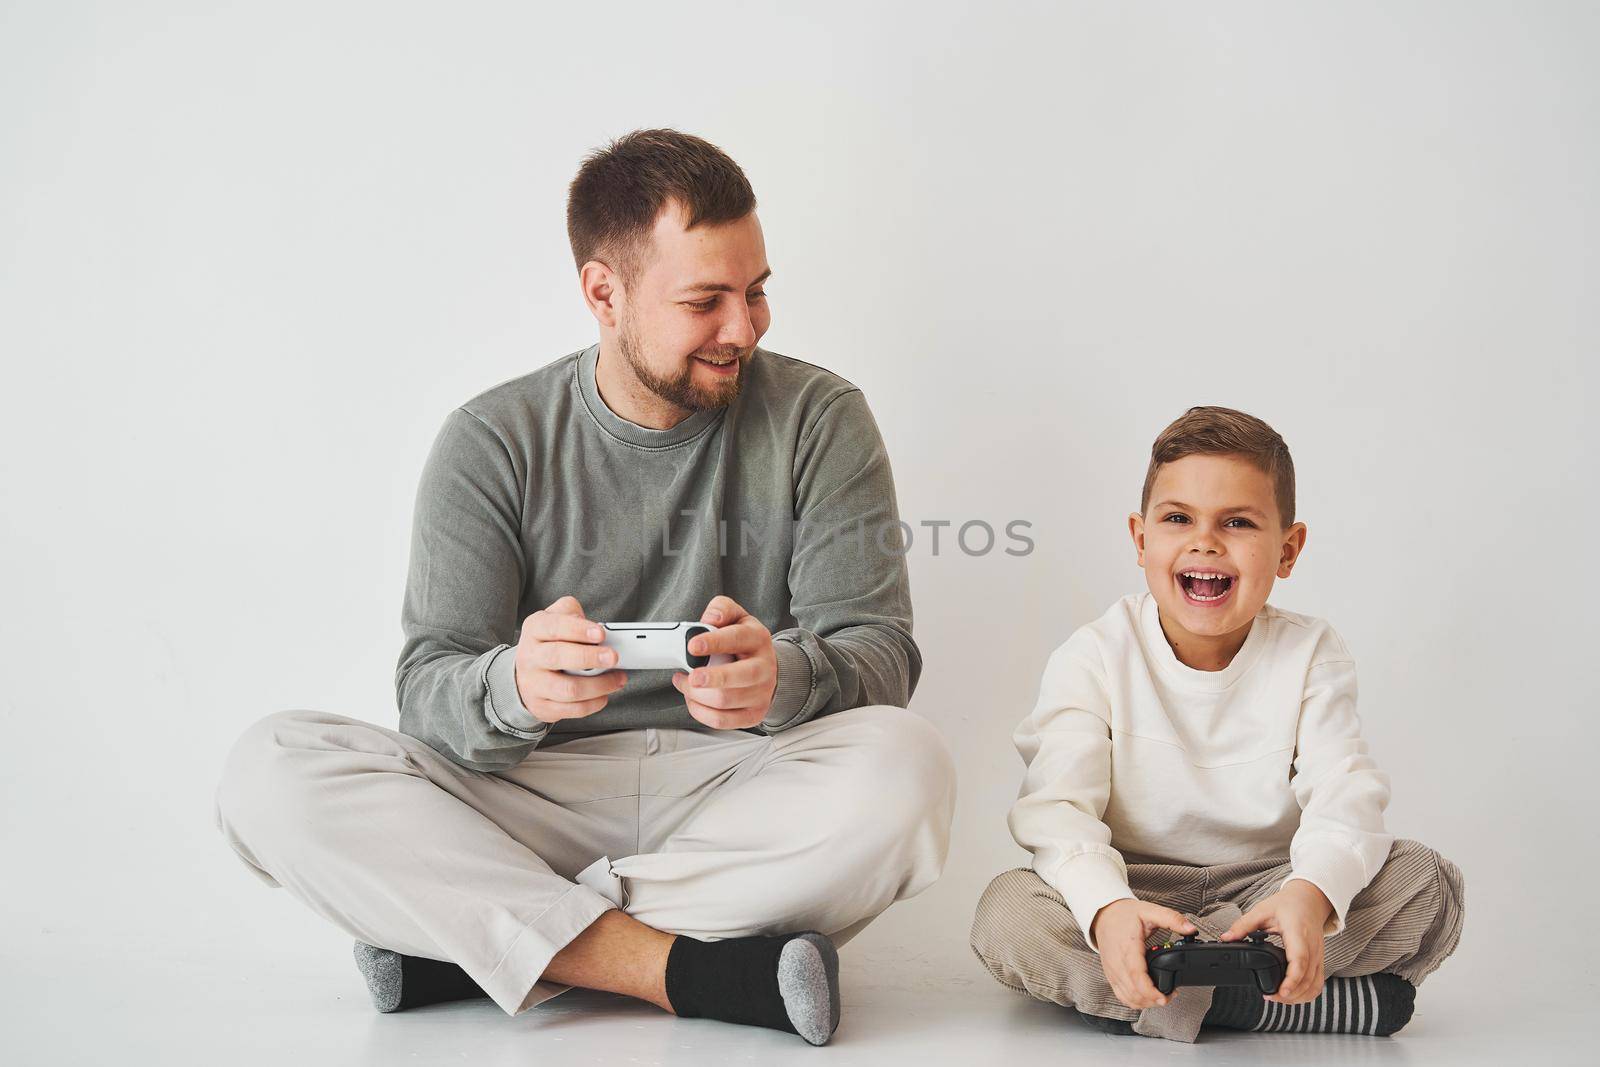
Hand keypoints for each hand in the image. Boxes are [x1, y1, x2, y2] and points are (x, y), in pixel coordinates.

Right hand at [512, 596, 626, 723]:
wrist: (525, 674)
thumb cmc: (548, 643)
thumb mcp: (554, 618)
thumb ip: (571, 612)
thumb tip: (591, 623)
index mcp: (535, 630)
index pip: (554, 627)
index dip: (578, 630)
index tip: (601, 633)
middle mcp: (531, 657)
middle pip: (557, 657)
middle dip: (589, 657)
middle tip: (613, 657)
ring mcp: (534, 684)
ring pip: (568, 689)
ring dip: (598, 685)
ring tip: (618, 678)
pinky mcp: (542, 706)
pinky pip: (571, 710)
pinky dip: (593, 703)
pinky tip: (604, 694)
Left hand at [669, 595, 777, 729]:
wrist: (767, 668)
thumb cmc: (745, 643)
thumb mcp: (736, 617)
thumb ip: (722, 609)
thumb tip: (710, 618)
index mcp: (758, 639)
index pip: (738, 638)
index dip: (714, 642)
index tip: (692, 645)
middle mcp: (763, 667)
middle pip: (738, 677)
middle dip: (711, 678)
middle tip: (690, 677)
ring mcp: (760, 693)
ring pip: (725, 701)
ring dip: (696, 694)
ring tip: (685, 683)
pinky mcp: (753, 714)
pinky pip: (722, 721)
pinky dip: (700, 712)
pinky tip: (694, 699)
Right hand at [1089, 898, 1196, 1010]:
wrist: (1103, 915)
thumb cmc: (1124, 914)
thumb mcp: (1150, 911)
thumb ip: (1172, 919)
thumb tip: (1191, 928)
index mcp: (1128, 947)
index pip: (1137, 976)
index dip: (1151, 991)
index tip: (1164, 998)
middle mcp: (1117, 962)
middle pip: (1134, 992)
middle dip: (1154, 1000)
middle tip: (1171, 995)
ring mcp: (1113, 971)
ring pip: (1128, 997)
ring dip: (1146, 1003)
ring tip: (1162, 997)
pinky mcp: (1111, 976)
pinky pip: (1122, 996)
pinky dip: (1135, 1002)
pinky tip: (1147, 998)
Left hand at [1220, 879, 1332, 1003]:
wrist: (1310, 899)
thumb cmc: (1288, 904)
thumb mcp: (1262, 910)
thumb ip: (1243, 925)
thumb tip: (1226, 937)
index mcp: (1298, 933)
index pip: (1299, 960)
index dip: (1291, 979)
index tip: (1281, 992)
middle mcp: (1312, 947)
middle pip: (1307, 979)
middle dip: (1291, 994)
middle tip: (1270, 997)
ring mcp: (1318, 955)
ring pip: (1315, 984)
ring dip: (1299, 997)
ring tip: (1278, 998)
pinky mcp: (1319, 960)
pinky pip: (1318, 982)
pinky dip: (1307, 993)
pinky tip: (1292, 995)